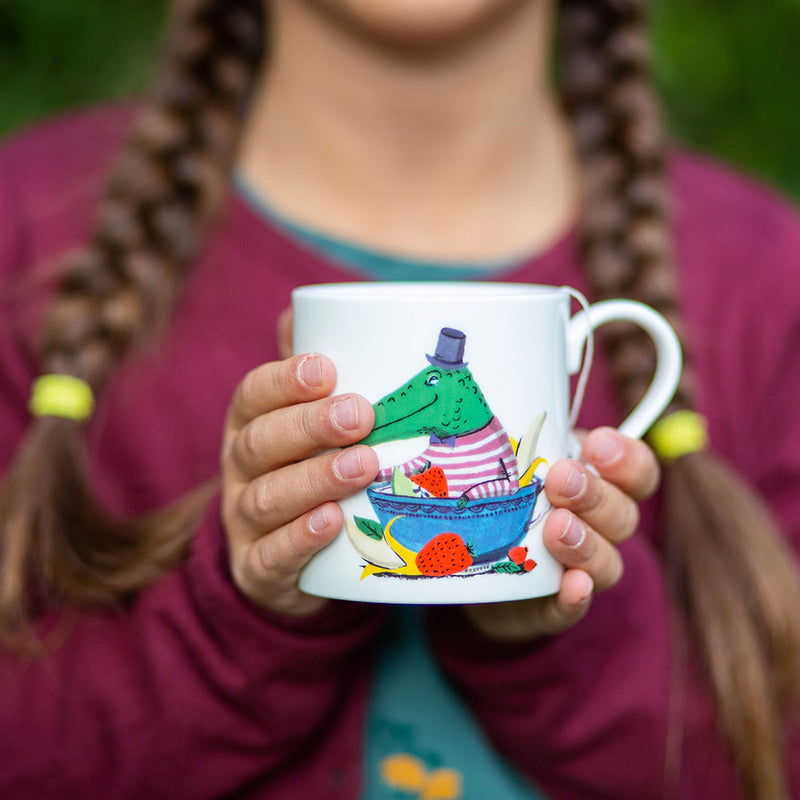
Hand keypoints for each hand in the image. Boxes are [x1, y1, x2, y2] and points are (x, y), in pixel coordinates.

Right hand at [221, 353, 377, 614]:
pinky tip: (331, 521)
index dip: (284, 380)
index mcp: (250, 426)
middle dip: (309, 425)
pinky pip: (271, 555)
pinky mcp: (258, 570)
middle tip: (360, 414)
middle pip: (260, 442)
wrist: (286, 559)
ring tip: (363, 465)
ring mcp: (244, 521)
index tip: (327, 368)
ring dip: (315, 478)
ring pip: (268, 496)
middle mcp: (240, 470)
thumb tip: (301, 307)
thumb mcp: (304, 422)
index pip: (253, 395)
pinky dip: (299, 538)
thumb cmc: (305, 470)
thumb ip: (305, 374)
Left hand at [463, 427, 659, 639]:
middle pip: (624, 515)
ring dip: (587, 544)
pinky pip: (571, 608)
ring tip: (557, 529)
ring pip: (607, 562)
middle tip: (561, 479)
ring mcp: (579, 570)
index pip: (637, 472)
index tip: (597, 444)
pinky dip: (575, 599)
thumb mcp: (513, 459)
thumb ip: (521, 435)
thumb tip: (505, 399)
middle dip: (595, 495)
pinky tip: (572, 586)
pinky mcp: (552, 607)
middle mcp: (599, 528)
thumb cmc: (506, 498)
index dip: (627, 460)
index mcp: (598, 485)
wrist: (475, 568)